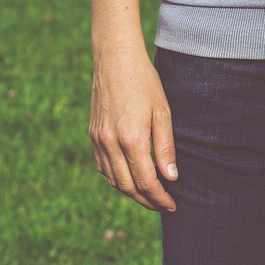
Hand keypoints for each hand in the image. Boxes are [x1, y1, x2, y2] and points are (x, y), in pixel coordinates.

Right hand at [89, 46, 178, 212]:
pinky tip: (130, 177)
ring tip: (149, 194)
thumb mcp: (163, 112)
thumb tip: (170, 178)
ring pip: (113, 180)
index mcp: (131, 138)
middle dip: (147, 201)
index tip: (172, 205)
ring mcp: (98, 140)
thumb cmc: (144, 82)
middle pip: (128, 187)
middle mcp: (110, 143)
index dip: (160, 198)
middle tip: (164, 205)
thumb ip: (165, 147)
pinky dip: (116, 178)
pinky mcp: (92, 135)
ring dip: (131, 192)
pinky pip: (102, 167)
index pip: (146, 182)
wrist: (115, 60)